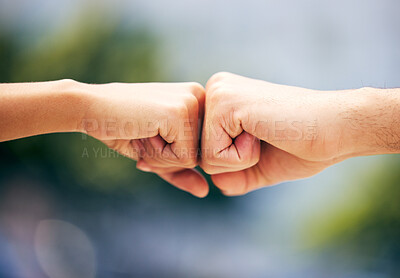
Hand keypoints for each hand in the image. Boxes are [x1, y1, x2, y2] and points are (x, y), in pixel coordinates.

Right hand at [80, 82, 207, 196]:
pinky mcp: (180, 112)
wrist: (90, 107)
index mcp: (197, 100)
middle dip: (167, 158)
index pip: (200, 149)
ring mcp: (192, 102)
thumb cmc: (122, 128)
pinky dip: (158, 156)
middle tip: (144, 134)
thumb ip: (180, 171)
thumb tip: (205, 192)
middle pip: (200, 155)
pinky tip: (143, 133)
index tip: (149, 134)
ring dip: (162, 157)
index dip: (171, 155)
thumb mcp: (155, 153)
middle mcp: (200, 96)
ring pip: (194, 159)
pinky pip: (184, 158)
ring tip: (143, 133)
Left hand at [201, 72, 363, 195]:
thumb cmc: (302, 145)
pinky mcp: (225, 104)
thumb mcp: (260, 164)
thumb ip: (234, 175)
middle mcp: (215, 90)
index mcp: (222, 100)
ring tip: (266, 134)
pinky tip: (265, 133)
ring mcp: (218, 94)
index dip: (235, 162)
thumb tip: (214, 185)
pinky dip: (243, 158)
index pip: (204, 151)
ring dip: (240, 161)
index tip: (265, 139)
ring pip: (204, 159)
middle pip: (200, 155)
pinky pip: (214, 156)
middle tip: (267, 137)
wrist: (336, 129)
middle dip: (235, 163)